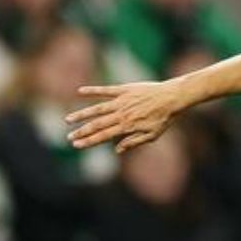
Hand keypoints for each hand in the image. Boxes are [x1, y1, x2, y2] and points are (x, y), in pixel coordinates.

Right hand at [66, 80, 185, 152]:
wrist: (172, 98)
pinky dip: (92, 91)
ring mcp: (121, 101)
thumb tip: (117, 150)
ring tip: (68, 119)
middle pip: (97, 124)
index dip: (89, 141)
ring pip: (97, 109)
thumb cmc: (164, 118)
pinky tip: (80, 92)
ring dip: (82, 114)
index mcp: (127, 127)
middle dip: (82, 132)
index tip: (77, 145)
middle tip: (69, 137)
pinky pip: (105, 90)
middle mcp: (121, 114)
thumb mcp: (152, 135)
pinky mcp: (124, 90)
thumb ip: (133, 142)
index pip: (103, 136)